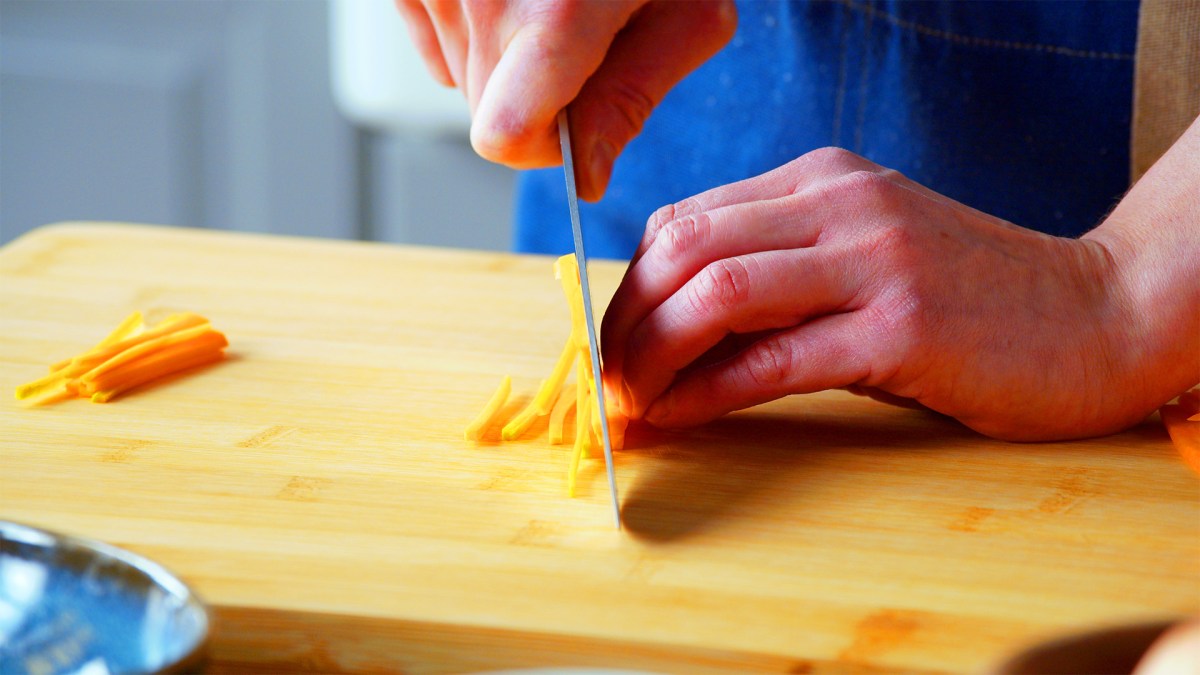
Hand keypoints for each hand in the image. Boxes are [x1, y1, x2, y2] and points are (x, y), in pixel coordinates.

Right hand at [394, 0, 735, 199]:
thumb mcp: (687, 10)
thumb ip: (631, 98)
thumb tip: (582, 173)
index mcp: (557, 10)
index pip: (504, 133)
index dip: (545, 143)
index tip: (574, 120)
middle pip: (485, 110)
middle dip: (535, 95)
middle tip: (579, 33)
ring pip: (458, 76)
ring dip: (504, 58)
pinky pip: (429, 38)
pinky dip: (467, 29)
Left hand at [600, 146, 1197, 440]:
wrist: (1096, 314)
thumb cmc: (971, 298)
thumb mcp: (866, 253)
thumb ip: (782, 266)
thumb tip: (674, 320)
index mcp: (823, 179)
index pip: (686, 219)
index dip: (631, 286)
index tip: (615, 341)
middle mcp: (841, 203)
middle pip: (685, 248)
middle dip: (626, 321)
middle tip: (608, 381)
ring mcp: (875, 260)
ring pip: (717, 293)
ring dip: (654, 355)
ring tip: (631, 404)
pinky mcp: (902, 329)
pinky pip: (772, 360)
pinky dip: (707, 392)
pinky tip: (679, 417)